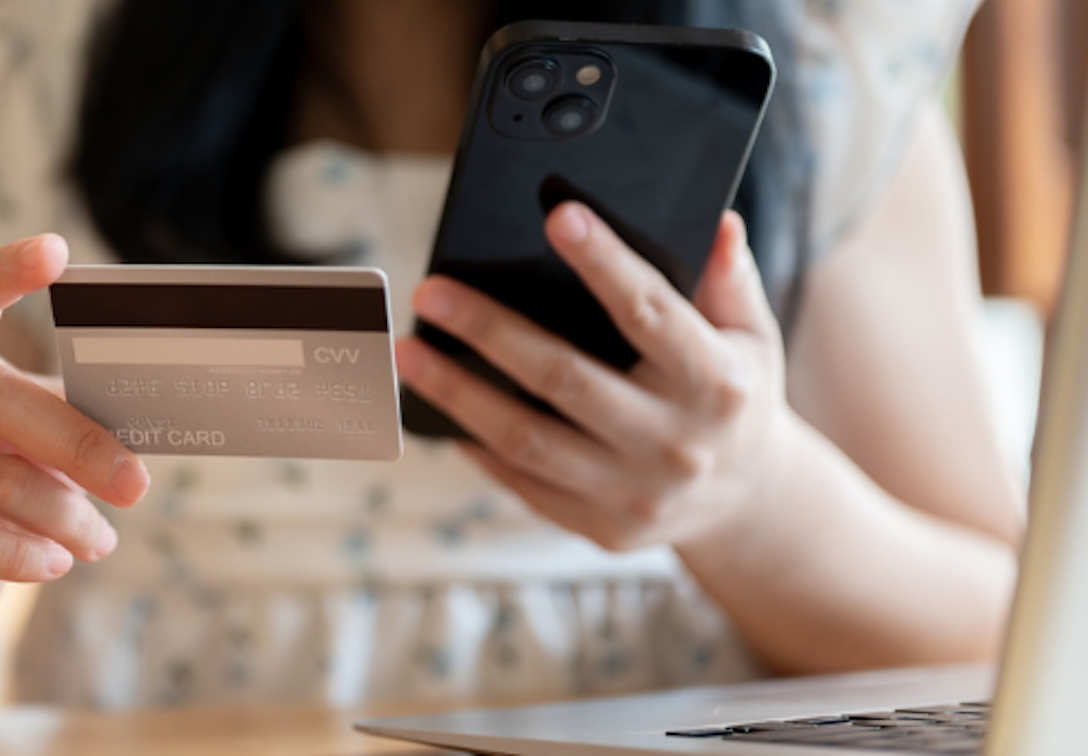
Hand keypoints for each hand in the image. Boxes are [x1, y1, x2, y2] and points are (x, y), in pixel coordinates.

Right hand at [0, 234, 149, 634]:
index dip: (4, 270)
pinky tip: (55, 562)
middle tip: (135, 483)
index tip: (56, 251)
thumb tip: (132, 435)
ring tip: (101, 540)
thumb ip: (54, 417)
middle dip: (76, 440)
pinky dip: (20, 555)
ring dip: (63, 515)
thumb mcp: (11, 437)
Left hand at [397, 202, 788, 551]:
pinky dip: (477, 443)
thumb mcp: (752, 336)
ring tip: (406, 352)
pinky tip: (438, 406)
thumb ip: (728, 279)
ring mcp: (633, 492)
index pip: (651, 312)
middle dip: (489, 330)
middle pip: (564, 378)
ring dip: (457, 392)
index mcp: (716, 383)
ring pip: (526, 438)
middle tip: (430, 292)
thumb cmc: (734, 397)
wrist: (748, 503)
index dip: (604, 263)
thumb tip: (716, 220)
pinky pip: (524, 481)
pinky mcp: (601, 527)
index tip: (559, 217)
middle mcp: (674, 442)